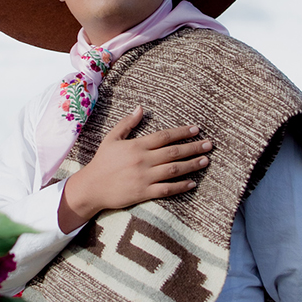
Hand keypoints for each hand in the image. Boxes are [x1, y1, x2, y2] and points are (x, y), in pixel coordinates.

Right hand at [58, 105, 211, 232]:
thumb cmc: (102, 162)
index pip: (164, 136)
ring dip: (192, 165)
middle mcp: (143, 160)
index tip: (196, 130)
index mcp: (136, 146)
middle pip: (173, 152)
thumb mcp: (111, 139)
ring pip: (174, 170)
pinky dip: (181, 186)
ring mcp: (144, 177)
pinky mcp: (143, 193)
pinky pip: (167, 189)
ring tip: (205, 160)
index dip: (182, 132)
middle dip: (193, 147)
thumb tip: (140, 108)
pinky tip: (192, 183)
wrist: (91, 188)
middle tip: (209, 144)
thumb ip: (127, 124)